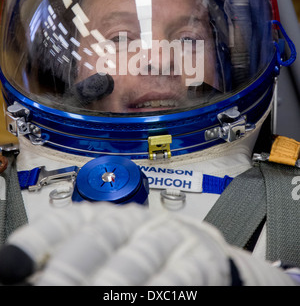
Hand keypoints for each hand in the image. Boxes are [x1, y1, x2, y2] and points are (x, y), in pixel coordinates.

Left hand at [0, 201, 294, 285]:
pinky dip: (159, 291)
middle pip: (98, 240)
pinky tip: (146, 298)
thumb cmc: (143, 256)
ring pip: (135, 260)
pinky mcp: (198, 260)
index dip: (38, 241)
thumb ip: (72, 258)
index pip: (67, 221)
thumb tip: (23, 274)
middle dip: (70, 271)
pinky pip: (176, 277)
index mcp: (106, 215)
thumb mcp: (108, 252)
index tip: (12, 263)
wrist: (203, 251)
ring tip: (91, 293)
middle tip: (50, 288)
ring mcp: (167, 238)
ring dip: (111, 284)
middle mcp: (134, 220)